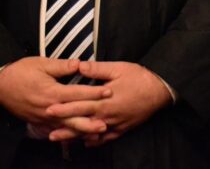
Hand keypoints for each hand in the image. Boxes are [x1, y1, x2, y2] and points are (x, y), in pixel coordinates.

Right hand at [0, 57, 109, 131]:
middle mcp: (49, 108)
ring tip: (96, 133)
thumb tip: (80, 64)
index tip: (109, 92)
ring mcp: (43, 118)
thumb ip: (62, 65)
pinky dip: (67, 134)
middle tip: (108, 123)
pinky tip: (76, 136)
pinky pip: (55, 130)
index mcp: (52, 92)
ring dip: (81, 130)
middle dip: (91, 120)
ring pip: (66, 127)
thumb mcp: (42, 63)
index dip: (95, 93)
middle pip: (74, 117)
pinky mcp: (38, 122)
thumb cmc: (21, 71)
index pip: (78, 93)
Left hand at [45, 61, 173, 145]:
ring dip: (77, 138)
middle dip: (65, 128)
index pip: (80, 105)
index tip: (49, 110)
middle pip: (83, 124)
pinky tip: (86, 144)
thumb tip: (79, 65)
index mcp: (105, 100)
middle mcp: (108, 116)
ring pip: (93, 134)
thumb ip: (97, 69)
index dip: (64, 108)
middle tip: (49, 134)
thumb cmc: (139, 77)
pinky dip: (96, 142)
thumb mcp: (118, 68)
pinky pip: (107, 139)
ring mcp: (115, 124)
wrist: (160, 90)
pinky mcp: (123, 128)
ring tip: (63, 141)